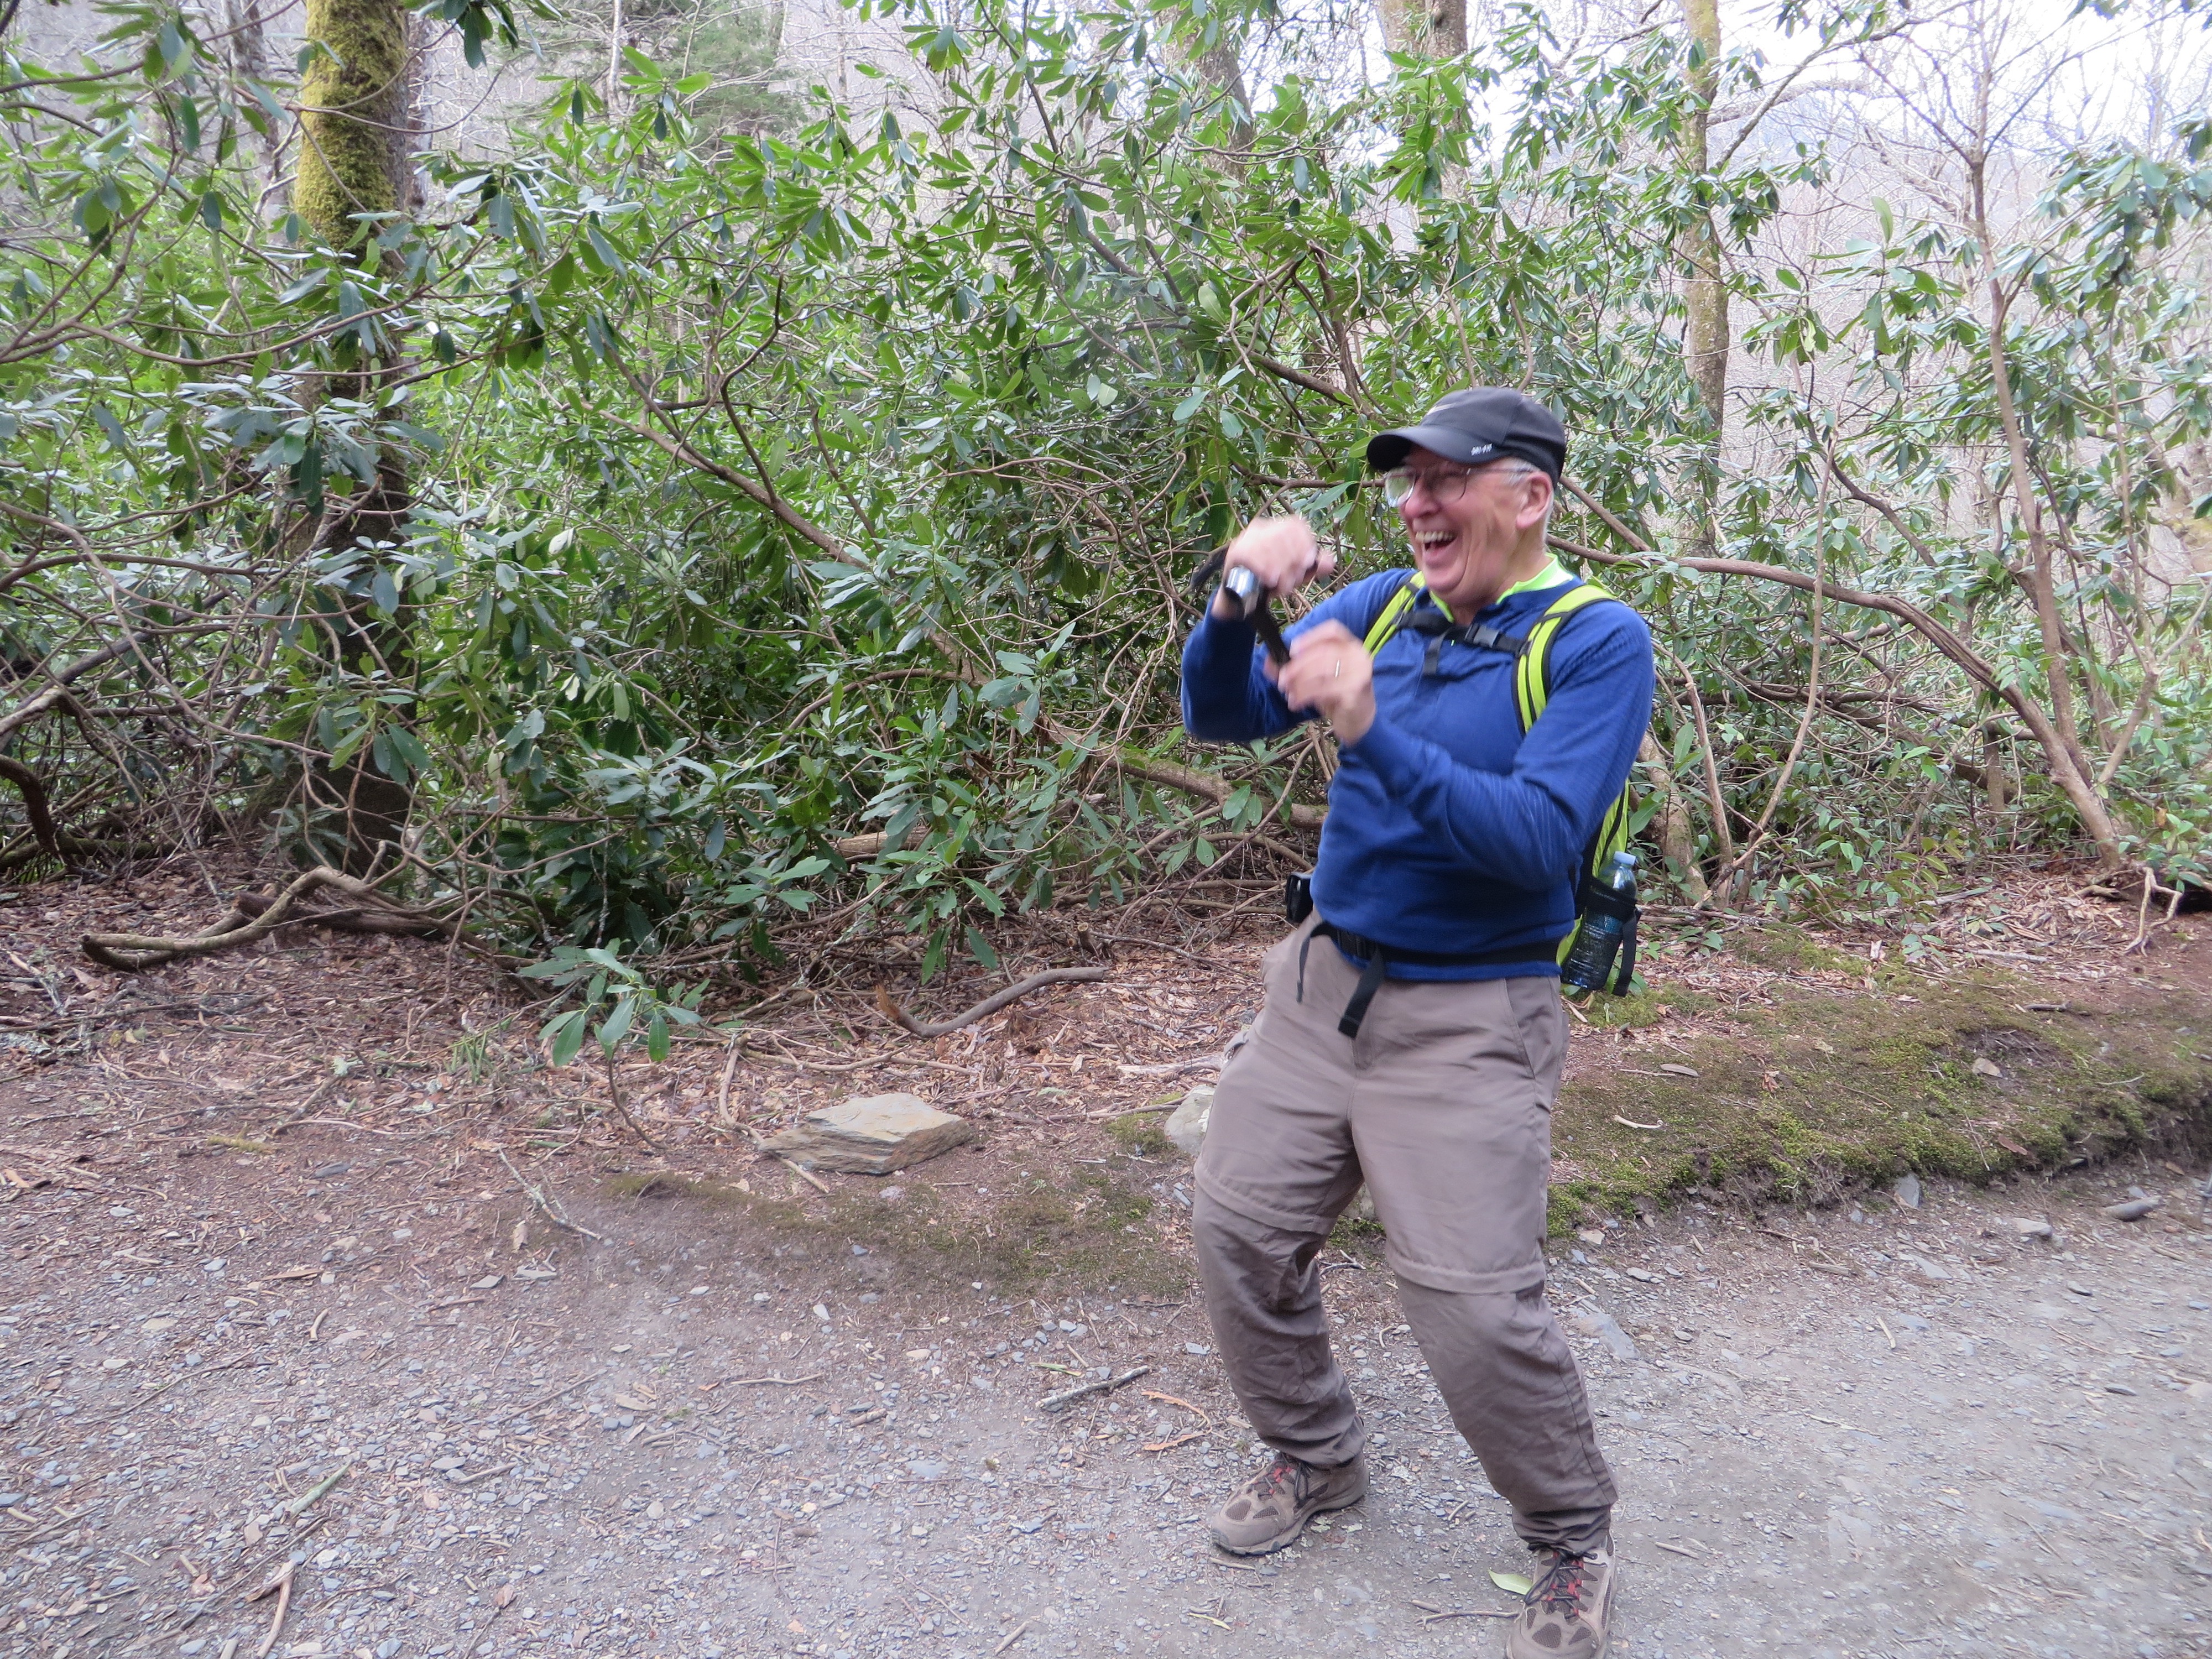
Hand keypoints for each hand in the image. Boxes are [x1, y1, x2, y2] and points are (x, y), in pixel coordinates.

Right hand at [1211, 516, 1333, 619]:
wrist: (1242, 600)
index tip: (1307, 563)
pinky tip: (1270, 580)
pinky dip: (1263, 568)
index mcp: (1278, 528)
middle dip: (1292, 560)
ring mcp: (1245, 539)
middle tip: (1295, 580)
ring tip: (1283, 586)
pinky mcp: (1234, 553)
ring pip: (1267, 545)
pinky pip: (1249, 555)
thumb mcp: (1297, 574)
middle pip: (1282, 536)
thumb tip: (1328, 563)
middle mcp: (1261, 528)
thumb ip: (1314, 568)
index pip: (1295, 525)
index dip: (1304, 542)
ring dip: (1279, 568)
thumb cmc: (1272, 582)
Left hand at [1267, 620, 1374, 745]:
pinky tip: (1297, 703)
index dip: (1310, 637)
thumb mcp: (1315, 679)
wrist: (1359, 721)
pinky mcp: (1356, 690)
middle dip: (1297, 666)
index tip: (1292, 649)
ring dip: (1299, 683)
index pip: (1332, 630)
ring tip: (1289, 694)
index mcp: (1349, 646)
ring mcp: (1359, 672)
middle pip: (1322, 652)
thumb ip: (1294, 669)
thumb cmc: (1336, 696)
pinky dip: (1305, 695)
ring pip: (1322, 670)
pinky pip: (1324, 689)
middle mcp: (1358, 655)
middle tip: (1282, 680)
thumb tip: (1268, 662)